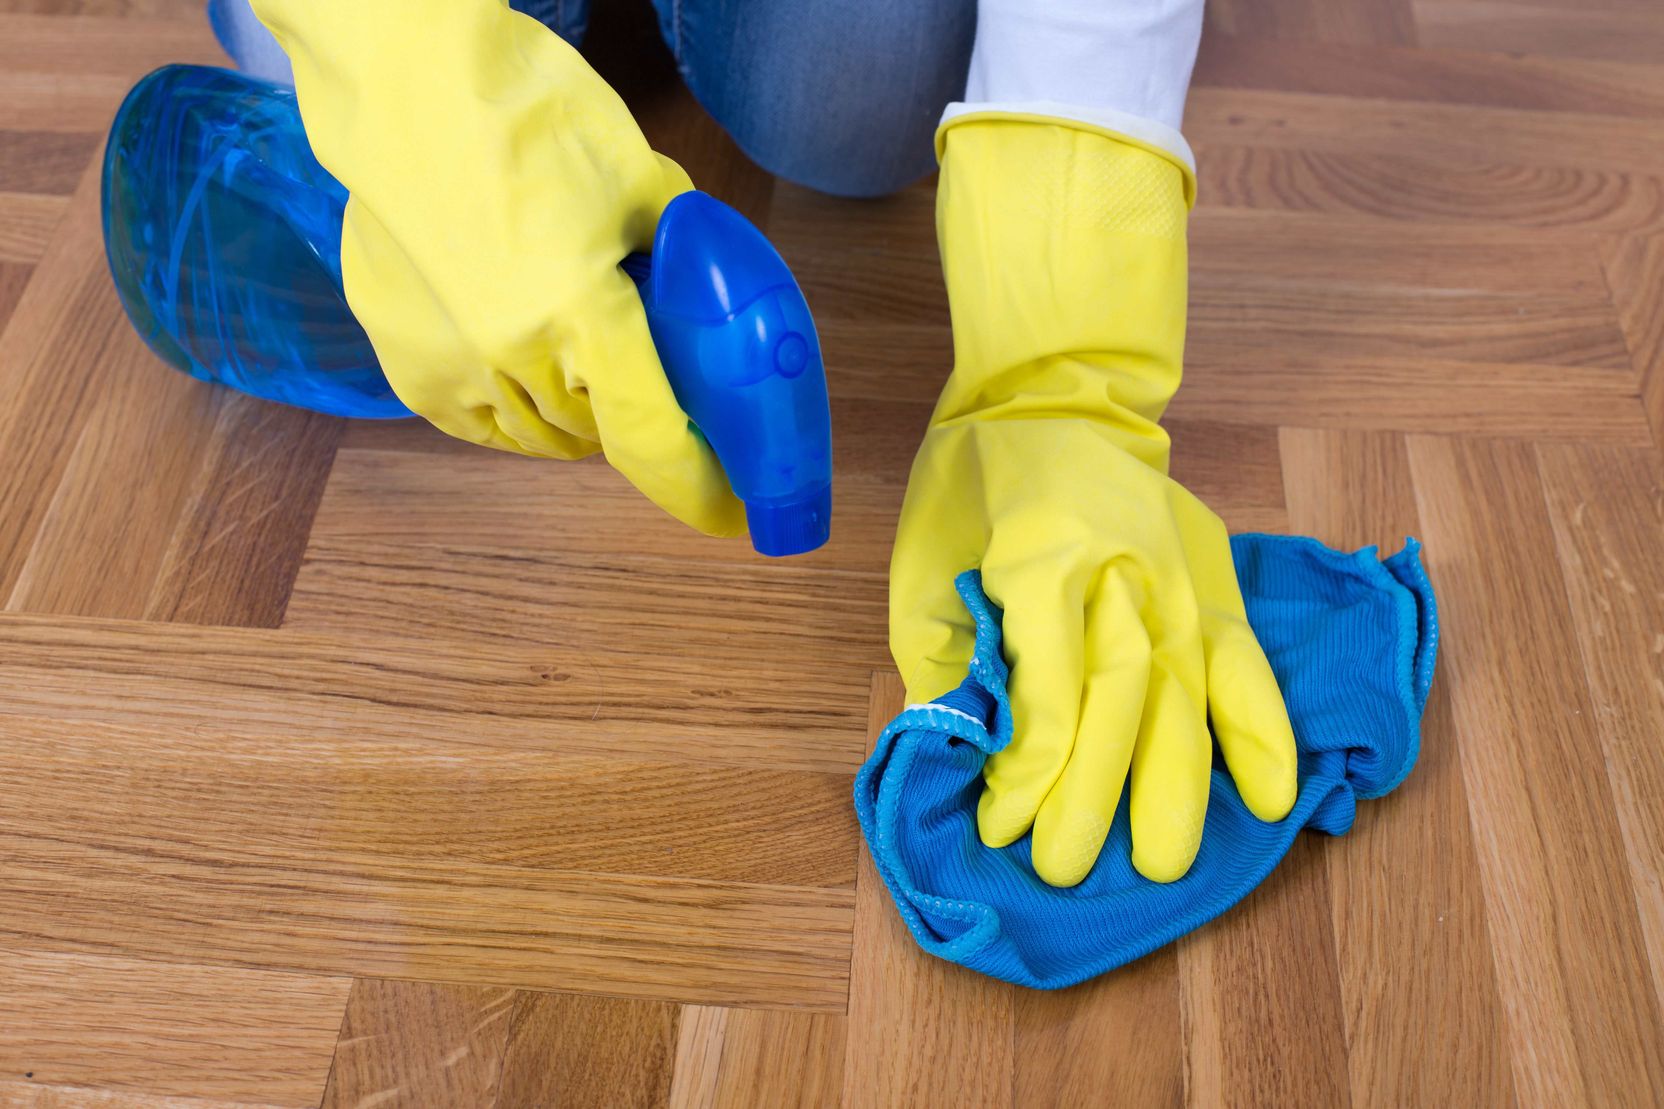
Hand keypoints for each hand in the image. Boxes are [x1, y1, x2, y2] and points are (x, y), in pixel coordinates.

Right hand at [251, 0, 742, 535]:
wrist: (402, 80)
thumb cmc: (520, 110)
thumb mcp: (638, 179)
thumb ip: (677, 251)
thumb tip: (700, 287)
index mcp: (582, 315)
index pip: (651, 440)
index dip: (697, 487)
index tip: (728, 511)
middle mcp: (512, 355)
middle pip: (597, 435)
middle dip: (635, 423)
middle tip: (654, 387)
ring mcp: (448, 361)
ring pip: (535, 436)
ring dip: (577, 420)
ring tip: (591, 371)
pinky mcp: (401, 354)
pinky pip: (473, 422)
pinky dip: (513, 415)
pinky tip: (530, 378)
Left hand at [889, 113, 1295, 885]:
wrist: (1055, 396)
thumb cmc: (974, 486)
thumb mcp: (927, 562)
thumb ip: (946, 657)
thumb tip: (965, 753)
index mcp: (1041, 563)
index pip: (1046, 689)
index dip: (1030, 771)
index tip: (1006, 832)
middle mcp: (1123, 576)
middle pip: (1123, 702)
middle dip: (1096, 794)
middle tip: (1068, 869)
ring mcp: (1181, 580)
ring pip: (1189, 694)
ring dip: (1179, 785)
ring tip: (1166, 864)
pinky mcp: (1215, 584)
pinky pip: (1248, 665)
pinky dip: (1264, 732)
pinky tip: (1271, 800)